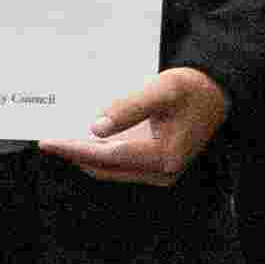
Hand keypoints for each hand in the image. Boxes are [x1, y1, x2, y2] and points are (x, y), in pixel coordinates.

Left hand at [59, 66, 224, 185]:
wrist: (216, 94)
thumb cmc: (192, 89)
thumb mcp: (162, 89)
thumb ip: (129, 108)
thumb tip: (95, 128)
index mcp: (164, 157)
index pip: (108, 156)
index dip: (74, 148)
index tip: (48, 142)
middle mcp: (162, 172)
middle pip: (106, 167)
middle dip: (75, 155)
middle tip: (48, 142)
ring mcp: (160, 174)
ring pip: (111, 170)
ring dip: (86, 157)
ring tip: (62, 142)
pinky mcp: (158, 169)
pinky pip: (120, 166)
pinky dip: (100, 156)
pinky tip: (86, 143)